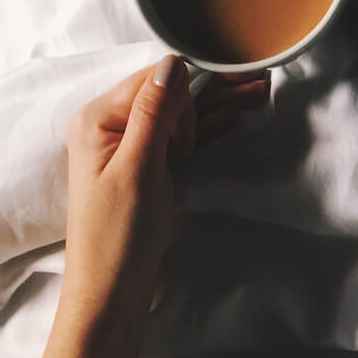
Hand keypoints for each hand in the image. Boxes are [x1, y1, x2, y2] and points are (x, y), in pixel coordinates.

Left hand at [61, 56, 269, 344]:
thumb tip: (173, 62)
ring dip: (215, 106)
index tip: (238, 80)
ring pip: (179, 116)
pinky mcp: (145, 169)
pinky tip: (231, 117)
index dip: (195, 81)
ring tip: (257, 93)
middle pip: (169, 94)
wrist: (112, 295)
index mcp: (99, 119)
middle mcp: (111, 126)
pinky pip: (178, 139)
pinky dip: (204, 129)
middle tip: (258, 81)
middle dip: (213, 88)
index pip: (154, 80)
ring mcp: (129, 148)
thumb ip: (154, 112)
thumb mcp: (139, 168)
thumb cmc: (119, 235)